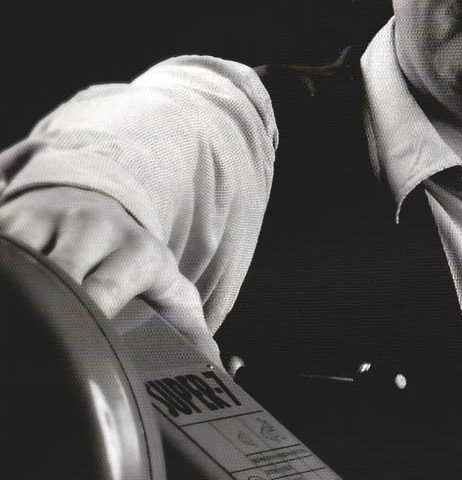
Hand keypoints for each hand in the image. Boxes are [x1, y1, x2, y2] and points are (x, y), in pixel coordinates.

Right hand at [0, 186, 220, 363]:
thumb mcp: (168, 285)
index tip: (80, 350)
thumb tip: (213, 368)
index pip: (105, 291)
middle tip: (45, 341)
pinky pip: (1, 249)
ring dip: (20, 292)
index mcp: (136, 251)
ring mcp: (49, 219)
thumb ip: (190, 326)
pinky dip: (5, 272)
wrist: (100, 196)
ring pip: (22, 259)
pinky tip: (11, 298)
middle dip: (49, 308)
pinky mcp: (13, 214)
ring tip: (23, 321)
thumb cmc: (133, 256)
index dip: (87, 319)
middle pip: (60, 275)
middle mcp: (92, 228)